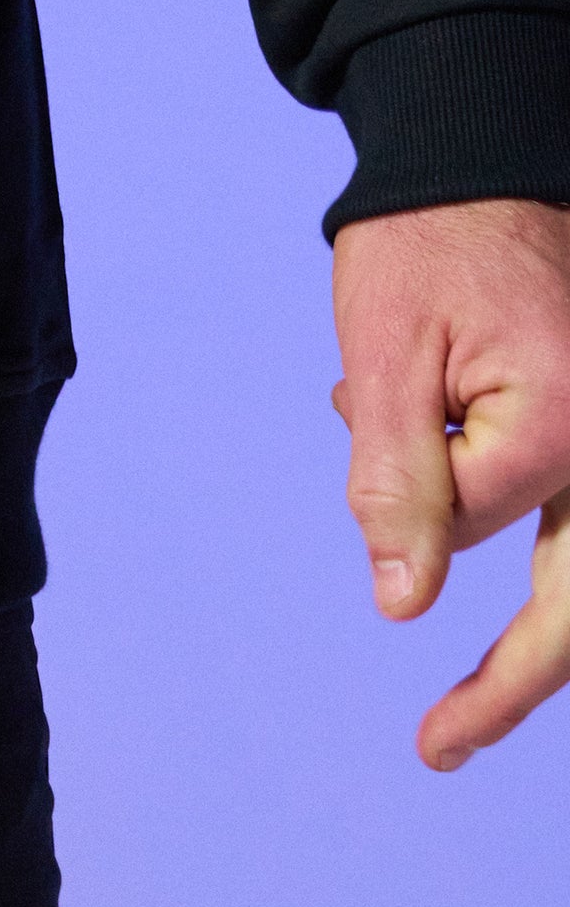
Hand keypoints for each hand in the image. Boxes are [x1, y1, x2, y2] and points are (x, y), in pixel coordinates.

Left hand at [332, 195, 569, 768]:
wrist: (480, 156)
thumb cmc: (425, 242)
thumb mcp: (385, 350)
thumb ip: (398, 479)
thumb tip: (403, 606)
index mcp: (566, 423)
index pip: (469, 517)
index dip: (403, 490)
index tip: (357, 408)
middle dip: (510, 685)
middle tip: (436, 750)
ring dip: (524, 624)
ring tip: (454, 708)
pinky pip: (565, 515)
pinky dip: (513, 524)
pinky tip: (452, 497)